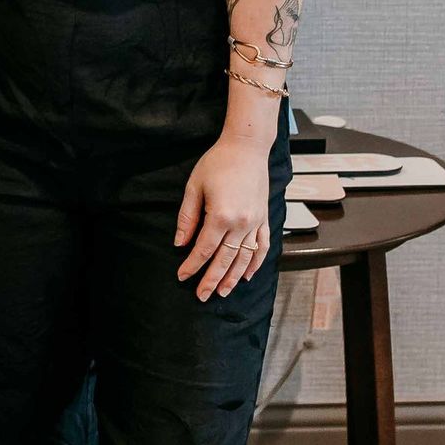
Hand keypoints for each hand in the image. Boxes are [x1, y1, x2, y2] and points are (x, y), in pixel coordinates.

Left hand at [174, 135, 271, 300]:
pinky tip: (248, 275)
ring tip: (223, 292)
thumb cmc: (217, 163)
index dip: (192, 265)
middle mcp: (241, 223)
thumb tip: (180, 243)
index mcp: (221, 215)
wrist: (247, 148)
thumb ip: (188, 218)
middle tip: (202, 296)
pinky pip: (262, 246)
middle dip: (211, 280)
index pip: (203, 249)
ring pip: (245, 258)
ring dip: (233, 278)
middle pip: (224, 260)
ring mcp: (256, 222)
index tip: (182, 277)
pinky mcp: (264, 218)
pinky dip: (256, 263)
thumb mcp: (194, 187)